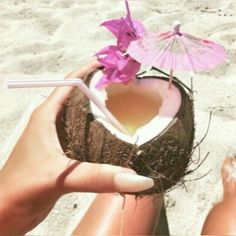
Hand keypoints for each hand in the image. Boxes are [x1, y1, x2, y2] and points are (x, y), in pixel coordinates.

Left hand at [0, 61, 153, 234]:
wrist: (5, 213)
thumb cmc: (21, 189)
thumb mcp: (59, 177)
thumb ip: (98, 177)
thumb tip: (138, 178)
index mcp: (46, 116)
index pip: (69, 83)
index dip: (90, 71)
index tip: (114, 67)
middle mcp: (52, 122)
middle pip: (79, 98)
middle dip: (101, 90)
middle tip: (127, 89)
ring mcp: (58, 138)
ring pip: (83, 117)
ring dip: (101, 112)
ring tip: (125, 109)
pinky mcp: (64, 153)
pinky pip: (85, 136)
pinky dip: (100, 132)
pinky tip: (114, 137)